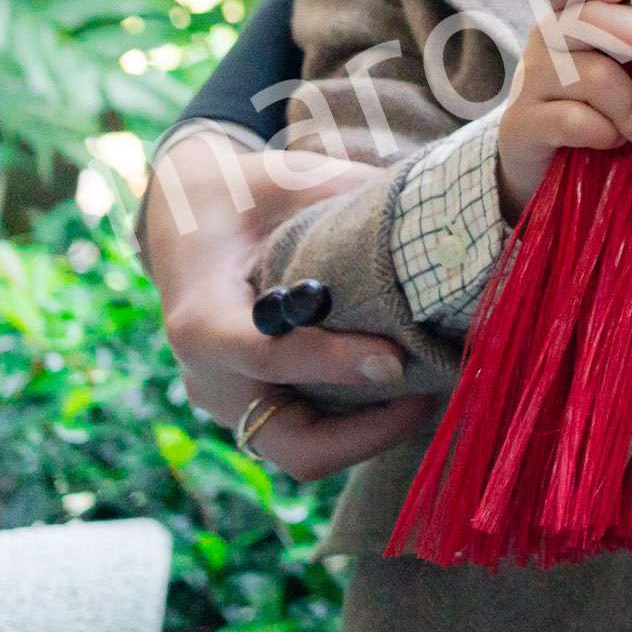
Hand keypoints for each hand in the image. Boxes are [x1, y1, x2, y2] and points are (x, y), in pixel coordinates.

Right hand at [144, 125, 434, 478]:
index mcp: (199, 317)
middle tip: (431, 394)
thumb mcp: (295, 180)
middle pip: (289, 442)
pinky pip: (307, 435)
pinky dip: (358, 425)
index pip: (264, 356)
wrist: (195, 213)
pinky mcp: (250, 406)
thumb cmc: (254, 191)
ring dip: (371, 434)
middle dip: (367, 433)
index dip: (331, 361)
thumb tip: (436, 216)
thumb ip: (352, 200)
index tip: (397, 358)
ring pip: (304, 451)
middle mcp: (208, 375)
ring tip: (434, 392)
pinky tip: (408, 388)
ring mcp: (228, 400)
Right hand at [497, 0, 631, 216]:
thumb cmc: (612, 101)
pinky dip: (602, 131)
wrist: (554, 165)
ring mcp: (529, 79)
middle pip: (586, 18)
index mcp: (574, 12)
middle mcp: (547, 38)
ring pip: (586, 74)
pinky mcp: (521, 123)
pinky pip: (568, 119)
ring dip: (631, 104)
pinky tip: (615, 141)